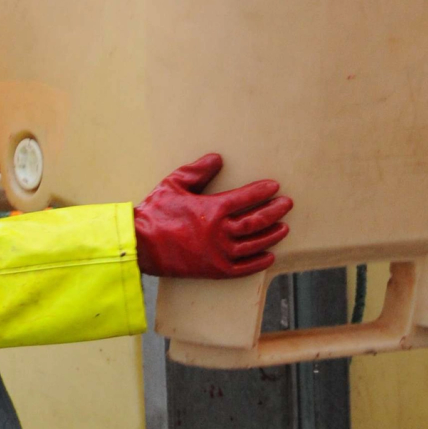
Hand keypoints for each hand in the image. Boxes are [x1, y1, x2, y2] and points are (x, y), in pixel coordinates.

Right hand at [134, 154, 292, 278]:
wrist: (141, 245)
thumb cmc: (155, 212)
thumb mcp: (174, 183)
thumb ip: (198, 170)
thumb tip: (217, 158)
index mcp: (212, 209)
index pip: (246, 197)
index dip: (262, 191)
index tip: (274, 186)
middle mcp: (220, 232)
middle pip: (256, 221)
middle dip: (275, 211)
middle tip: (286, 204)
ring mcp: (219, 253)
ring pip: (254, 244)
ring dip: (272, 235)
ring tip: (284, 228)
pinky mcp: (214, 270)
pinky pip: (243, 268)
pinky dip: (258, 262)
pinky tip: (269, 255)